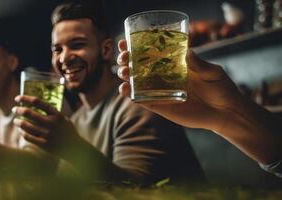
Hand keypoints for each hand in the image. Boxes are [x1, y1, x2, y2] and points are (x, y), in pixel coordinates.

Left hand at [12, 95, 80, 155]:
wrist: (75, 148)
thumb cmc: (68, 131)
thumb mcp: (64, 119)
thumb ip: (52, 113)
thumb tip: (36, 105)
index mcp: (57, 114)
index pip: (38, 102)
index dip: (25, 98)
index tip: (17, 98)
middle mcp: (51, 123)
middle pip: (29, 113)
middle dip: (19, 110)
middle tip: (14, 110)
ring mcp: (47, 134)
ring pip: (26, 125)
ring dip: (18, 122)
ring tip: (16, 121)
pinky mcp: (44, 144)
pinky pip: (28, 137)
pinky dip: (22, 133)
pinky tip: (21, 131)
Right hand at [117, 39, 242, 131]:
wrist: (226, 112)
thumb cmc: (221, 88)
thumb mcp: (213, 72)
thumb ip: (200, 64)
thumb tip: (188, 52)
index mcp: (173, 64)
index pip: (150, 53)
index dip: (135, 47)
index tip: (125, 43)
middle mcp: (163, 76)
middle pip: (138, 66)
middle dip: (126, 61)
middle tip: (124, 58)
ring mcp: (160, 91)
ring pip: (136, 83)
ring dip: (124, 76)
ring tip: (123, 72)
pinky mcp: (161, 106)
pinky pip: (142, 100)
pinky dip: (131, 95)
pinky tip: (125, 89)